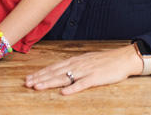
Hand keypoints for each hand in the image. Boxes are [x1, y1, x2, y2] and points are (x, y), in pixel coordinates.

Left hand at [24, 45, 143, 94]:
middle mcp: (78, 65)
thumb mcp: (87, 60)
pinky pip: (82, 84)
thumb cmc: (106, 61)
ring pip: (64, 78)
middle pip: (55, 72)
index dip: (41, 73)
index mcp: (75, 61)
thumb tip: (62, 71)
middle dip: (40, 78)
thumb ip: (74, 66)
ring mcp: (86, 71)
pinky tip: (64, 93)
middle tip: (26, 83)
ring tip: (37, 87)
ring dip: (50, 82)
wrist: (124, 58)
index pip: (54, 67)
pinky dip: (72, 88)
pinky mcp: (95, 78)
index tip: (29, 78)